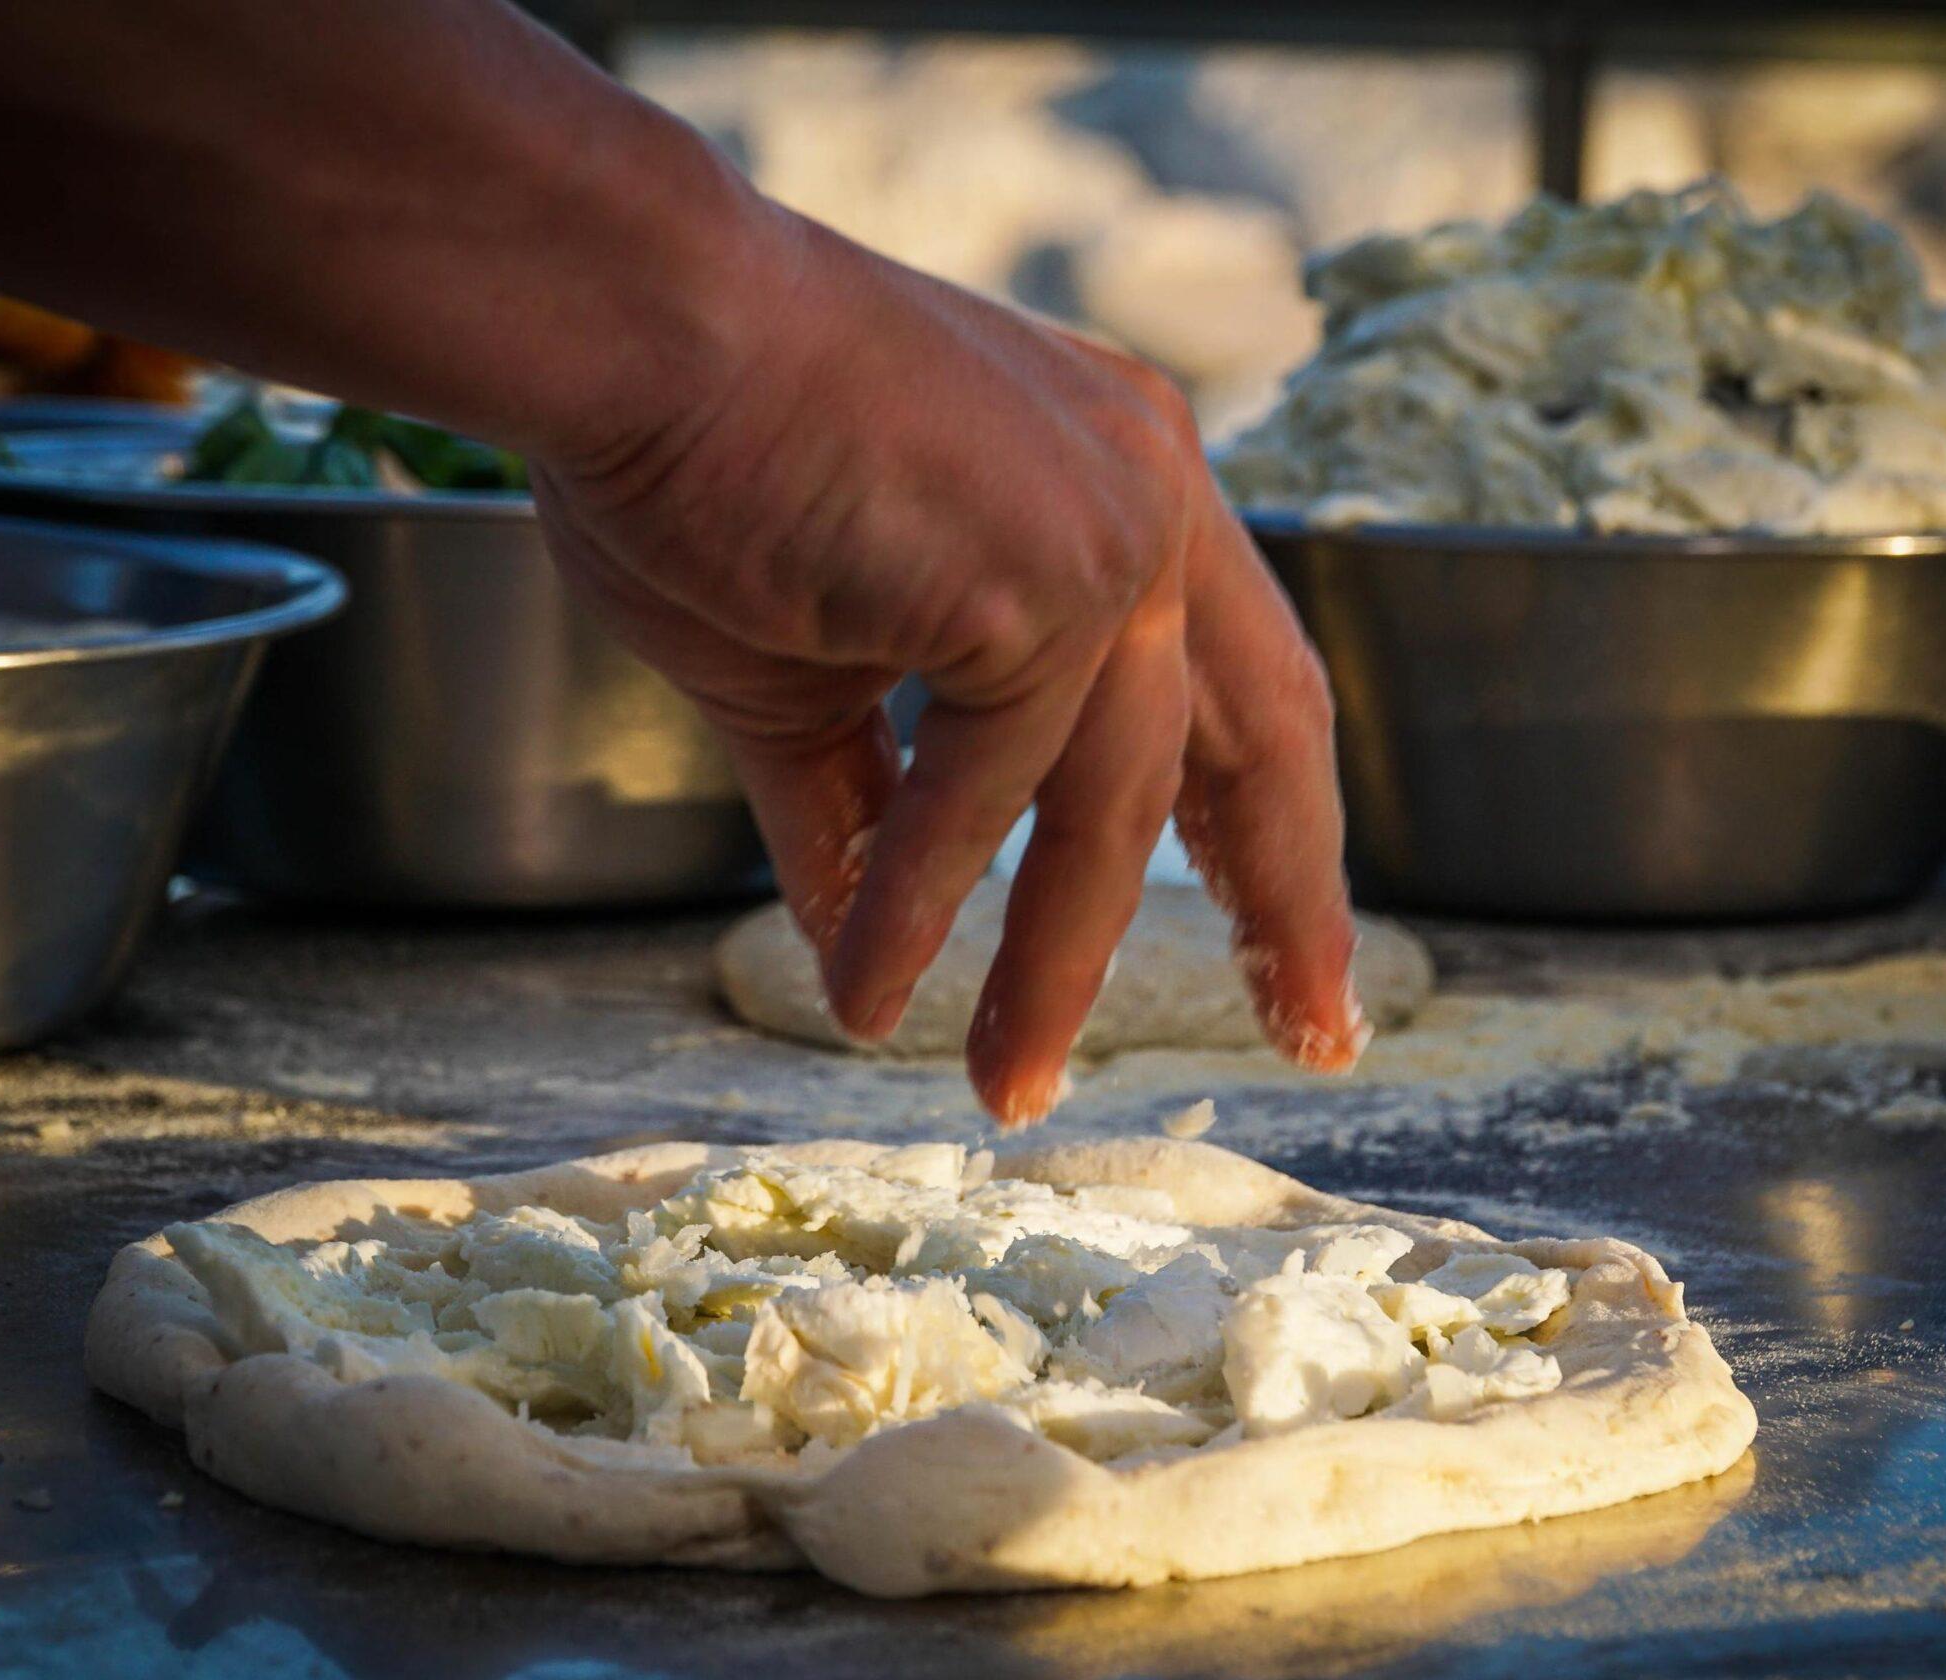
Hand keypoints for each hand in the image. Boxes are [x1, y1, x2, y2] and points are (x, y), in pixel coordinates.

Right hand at [534, 208, 1367, 1124]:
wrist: (630, 325)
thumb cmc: (698, 458)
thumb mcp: (811, 662)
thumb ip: (870, 802)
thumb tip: (865, 944)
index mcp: (1121, 483)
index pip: (1235, 677)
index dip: (1261, 819)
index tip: (1274, 930)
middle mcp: (1150, 494)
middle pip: (1258, 739)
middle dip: (1287, 902)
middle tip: (1315, 1036)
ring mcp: (1113, 533)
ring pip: (1114, 801)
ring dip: (1057, 961)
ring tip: (1005, 1089)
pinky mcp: (1047, 581)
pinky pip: (989, 790)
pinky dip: (921, 902)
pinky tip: (867, 990)